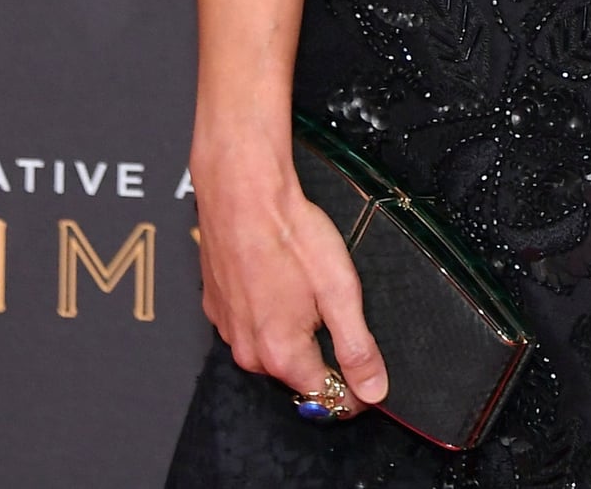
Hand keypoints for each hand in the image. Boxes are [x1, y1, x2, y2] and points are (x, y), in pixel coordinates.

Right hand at [191, 130, 385, 407]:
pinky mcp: (216, 305)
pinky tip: (280, 281)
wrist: (244, 195)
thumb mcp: (340, 292)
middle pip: (296, 373)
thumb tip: (373, 389)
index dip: (351, 389)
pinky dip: (268, 312)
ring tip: (308, 288)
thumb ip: (357, 346)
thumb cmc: (291, 236)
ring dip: (293, 331)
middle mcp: (248, 351)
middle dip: (322, 355)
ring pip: (271, 348)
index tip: (368, 377)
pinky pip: (249, 323)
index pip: (322, 396)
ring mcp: (228, 329)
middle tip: (338, 312)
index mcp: (281, 354)